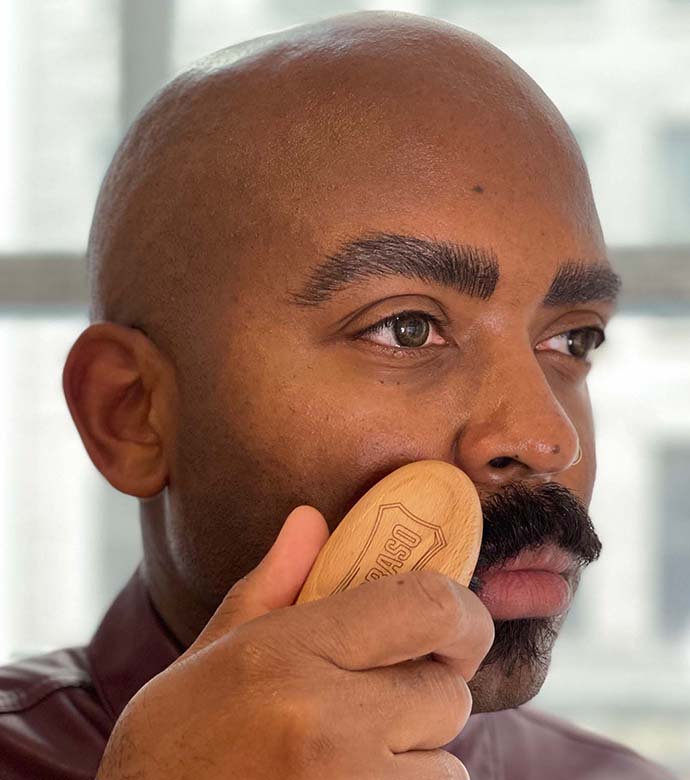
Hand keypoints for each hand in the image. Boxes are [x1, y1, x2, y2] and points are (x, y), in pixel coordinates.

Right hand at [96, 505, 493, 778]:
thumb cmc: (174, 749)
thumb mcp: (213, 655)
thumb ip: (273, 584)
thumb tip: (312, 520)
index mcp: (287, 654)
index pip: (426, 606)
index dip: (461, 611)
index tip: (457, 623)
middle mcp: (326, 723)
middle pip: (448, 692)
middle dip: (425, 692)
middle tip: (377, 701)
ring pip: (447, 764)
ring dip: (416, 757)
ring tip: (350, 757)